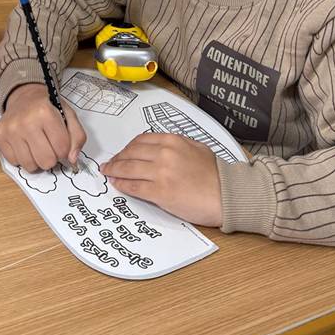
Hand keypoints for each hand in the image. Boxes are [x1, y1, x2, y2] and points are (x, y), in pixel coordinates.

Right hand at [0, 84, 86, 170]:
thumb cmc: (48, 107)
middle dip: (51, 157)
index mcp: (46, 113)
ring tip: (37, 146)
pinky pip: (14, 162)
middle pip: (46, 161)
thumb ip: (77, 137)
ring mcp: (11, 129)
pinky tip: (24, 145)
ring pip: (29, 165)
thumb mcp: (69, 115)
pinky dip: (22, 158)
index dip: (64, 150)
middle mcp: (26, 121)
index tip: (61, 142)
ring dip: (36, 160)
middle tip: (49, 146)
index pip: (62, 149)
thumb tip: (72, 160)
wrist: (24, 95)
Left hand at [101, 133, 222, 227]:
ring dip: (114, 171)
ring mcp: (161, 173)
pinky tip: (117, 184)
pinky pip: (134, 186)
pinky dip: (122, 185)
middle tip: (109, 163)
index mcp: (173, 140)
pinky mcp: (160, 193)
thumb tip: (158, 148)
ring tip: (108, 172)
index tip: (122, 152)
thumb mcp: (196, 147)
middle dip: (117, 159)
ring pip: (128, 169)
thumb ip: (175, 145)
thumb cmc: (215, 174)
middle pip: (131, 153)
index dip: (128, 148)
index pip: (141, 140)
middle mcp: (164, 154)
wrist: (227, 194)